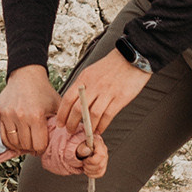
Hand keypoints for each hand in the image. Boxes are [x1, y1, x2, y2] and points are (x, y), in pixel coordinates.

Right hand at [0, 65, 61, 153]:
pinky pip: (3, 136)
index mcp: (37, 115)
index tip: (43, 147)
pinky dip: (10, 142)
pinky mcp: (1, 114)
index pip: (38, 145)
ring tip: (26, 144)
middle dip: (32, 149)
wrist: (26, 75)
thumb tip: (72, 134)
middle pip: (26, 145)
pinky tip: (16, 141)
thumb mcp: (57, 104)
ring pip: (14, 142)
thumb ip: (64, 120)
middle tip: (35, 146)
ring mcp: (9, 115)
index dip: (42, 149)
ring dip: (21, 147)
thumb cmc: (42, 90)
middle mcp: (21, 116)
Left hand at [51, 46, 150, 166]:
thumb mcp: (91, 71)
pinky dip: (102, 125)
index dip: (62, 113)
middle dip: (72, 123)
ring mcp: (107, 92)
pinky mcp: (120, 98)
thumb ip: (83, 85)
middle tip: (70, 130)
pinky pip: (108, 115)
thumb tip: (74, 102)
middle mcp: (94, 86)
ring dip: (87, 127)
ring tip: (86, 133)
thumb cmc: (111, 66)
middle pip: (78, 109)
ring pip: (92, 115)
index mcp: (84, 78)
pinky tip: (99, 129)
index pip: (68, 99)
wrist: (131, 58)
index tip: (60, 123)